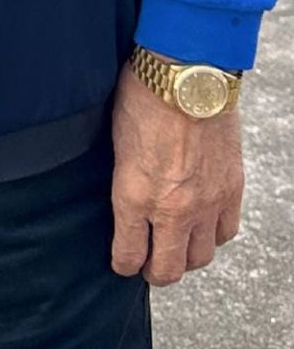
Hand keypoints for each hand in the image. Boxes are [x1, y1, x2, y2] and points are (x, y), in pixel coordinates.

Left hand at [109, 64, 244, 284]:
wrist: (188, 75)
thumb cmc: (142, 97)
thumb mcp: (116, 142)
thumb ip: (124, 179)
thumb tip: (127, 200)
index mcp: (133, 195)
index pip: (128, 254)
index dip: (123, 265)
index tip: (122, 264)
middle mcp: (171, 208)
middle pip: (168, 269)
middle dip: (155, 273)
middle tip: (149, 267)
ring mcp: (206, 202)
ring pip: (201, 257)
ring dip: (186, 256)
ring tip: (176, 247)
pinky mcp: (232, 190)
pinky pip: (226, 232)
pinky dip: (213, 235)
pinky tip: (203, 226)